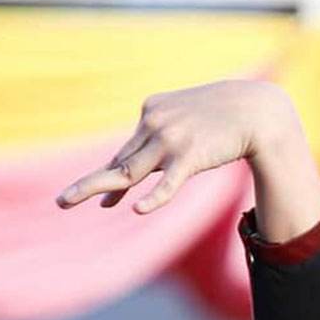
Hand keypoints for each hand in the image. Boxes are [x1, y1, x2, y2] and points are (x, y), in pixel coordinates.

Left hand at [55, 78, 288, 213]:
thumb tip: (148, 156)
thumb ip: (164, 131)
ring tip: (70, 201)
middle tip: (62, 201)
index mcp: (151, 111)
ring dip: (101, 189)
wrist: (257, 111)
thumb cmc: (223, 115)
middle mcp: (154, 123)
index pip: (126, 151)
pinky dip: (153, 197)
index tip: (100, 200)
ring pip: (130, 172)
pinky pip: (167, 183)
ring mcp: (170, 140)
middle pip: (121, 162)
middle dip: (92, 184)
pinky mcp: (190, 156)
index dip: (110, 177)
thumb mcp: (186, 116)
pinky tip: (136, 209)